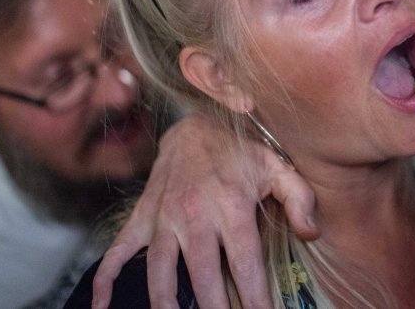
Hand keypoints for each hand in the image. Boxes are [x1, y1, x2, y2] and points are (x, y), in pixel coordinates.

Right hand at [91, 113, 318, 308]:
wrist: (195, 124)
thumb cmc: (241, 152)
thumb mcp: (278, 167)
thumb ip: (300, 198)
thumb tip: (312, 233)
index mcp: (233, 207)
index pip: (244, 264)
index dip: (254, 298)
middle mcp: (195, 214)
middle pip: (202, 276)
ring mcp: (164, 217)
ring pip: (159, 270)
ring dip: (165, 303)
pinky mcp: (142, 217)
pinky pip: (118, 251)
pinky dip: (105, 280)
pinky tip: (103, 307)